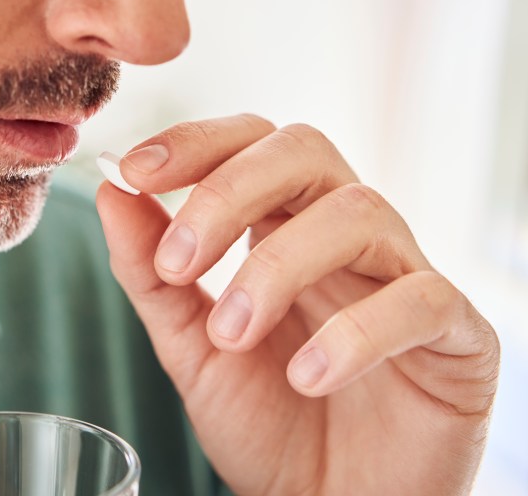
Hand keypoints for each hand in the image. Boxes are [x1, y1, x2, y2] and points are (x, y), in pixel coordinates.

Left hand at [96, 114, 499, 495]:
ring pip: (357, 213)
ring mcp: (404, 276)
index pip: (250, 142)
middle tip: (178, 265)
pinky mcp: (457, 335)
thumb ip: (152, 273)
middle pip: (304, 151)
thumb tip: (110, 191)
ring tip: (231, 337)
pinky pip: (419, 300)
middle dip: (229, 193)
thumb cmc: (269, 425)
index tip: (134, 171)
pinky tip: (307, 376)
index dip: (196, 143)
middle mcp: (346, 236)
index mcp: (284, 227)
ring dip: (276, 267)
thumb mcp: (189, 347)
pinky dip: (355, 334)